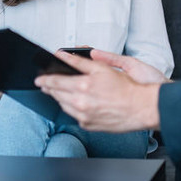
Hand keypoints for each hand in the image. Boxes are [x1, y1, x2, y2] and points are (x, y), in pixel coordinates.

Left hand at [35, 50, 162, 132]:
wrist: (140, 108)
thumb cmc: (126, 88)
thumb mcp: (102, 68)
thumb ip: (79, 61)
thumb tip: (63, 55)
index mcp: (83, 87)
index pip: (55, 82)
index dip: (45, 80)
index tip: (39, 79)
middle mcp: (80, 103)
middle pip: (57, 95)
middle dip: (50, 89)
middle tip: (45, 84)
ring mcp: (83, 116)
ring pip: (63, 106)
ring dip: (60, 98)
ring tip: (60, 92)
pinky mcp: (88, 125)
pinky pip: (74, 116)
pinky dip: (72, 108)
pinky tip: (76, 102)